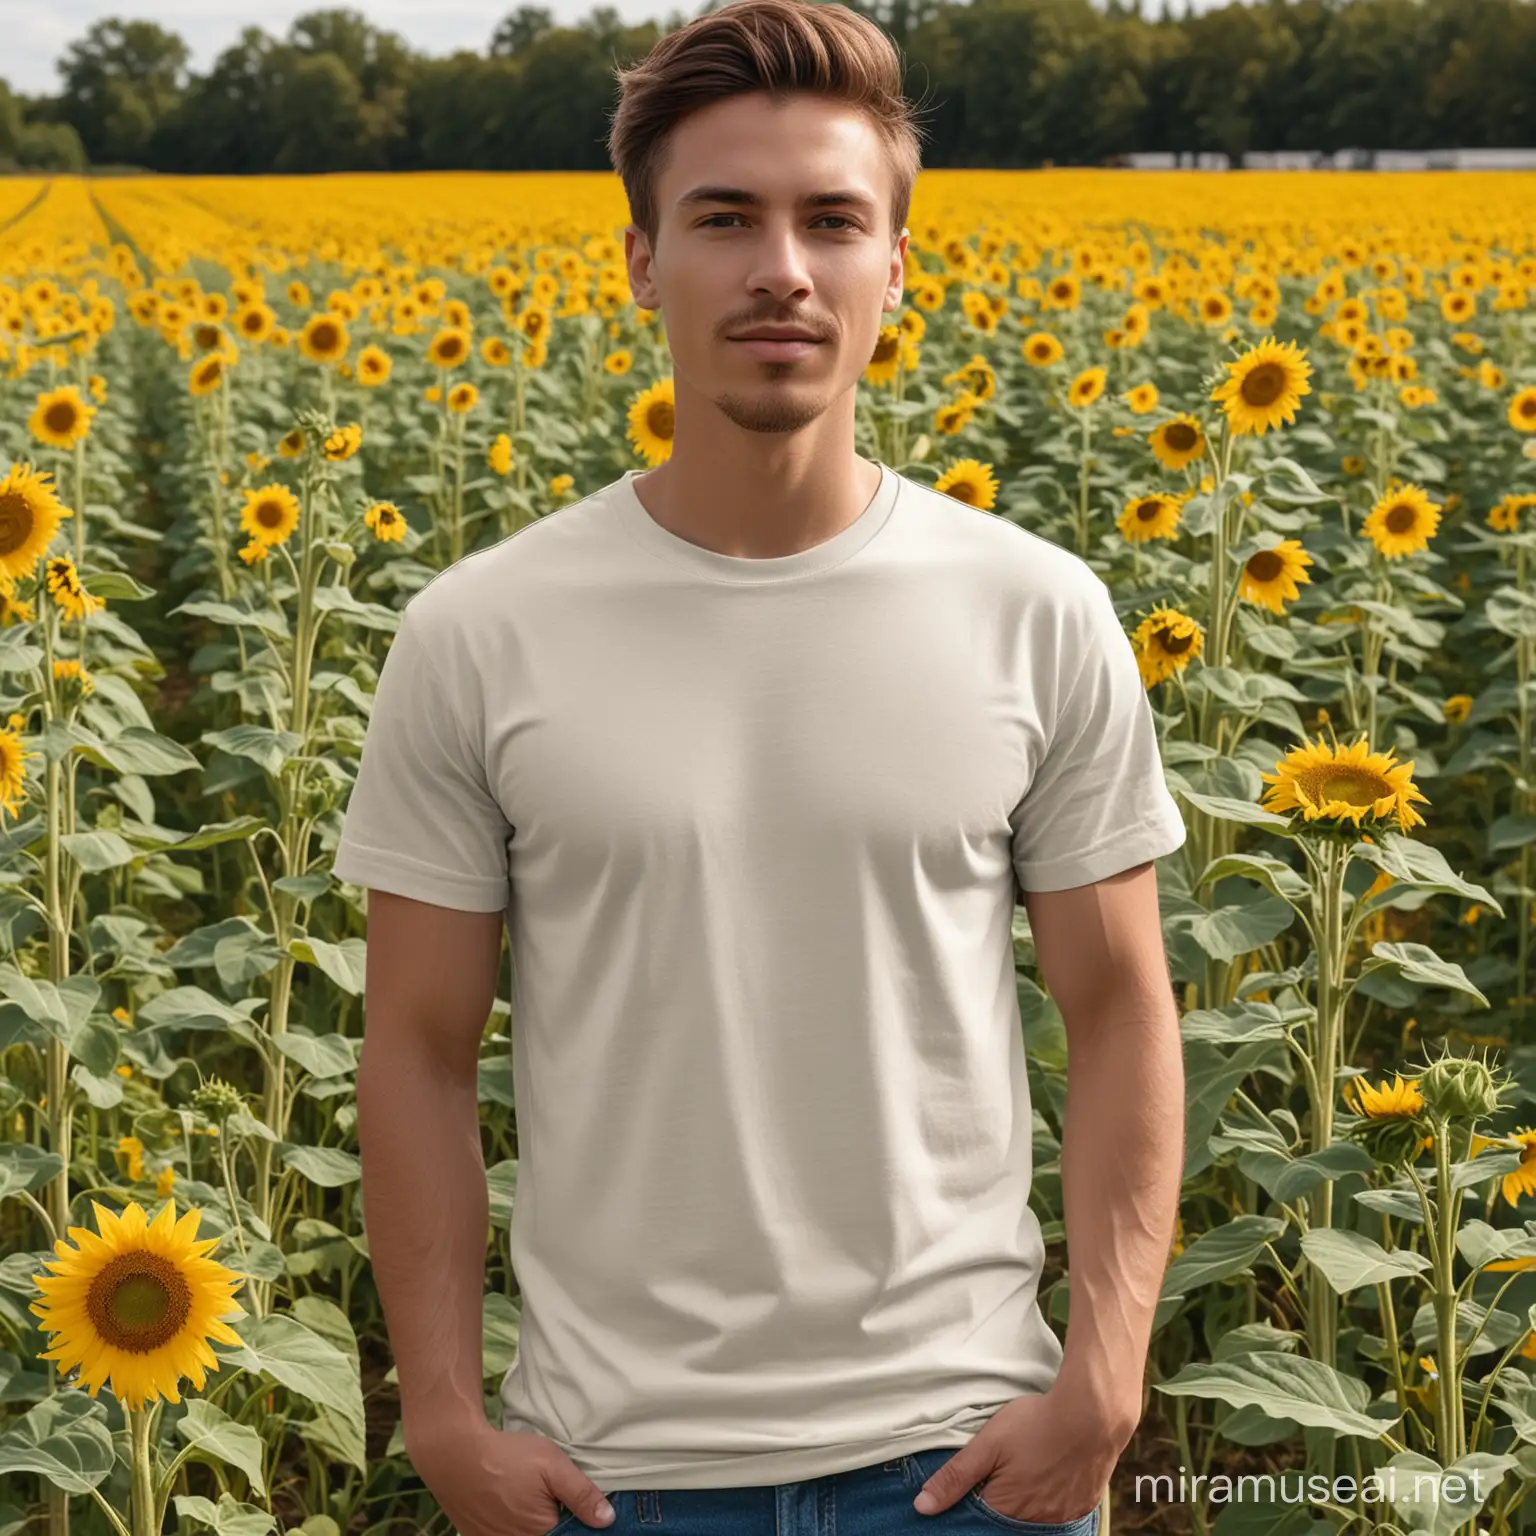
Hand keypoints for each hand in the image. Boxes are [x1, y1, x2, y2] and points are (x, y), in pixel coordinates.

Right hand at [404, 1418, 616, 1535]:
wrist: (455, 1455)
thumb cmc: (506, 1457)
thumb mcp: (552, 1465)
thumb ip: (581, 1494)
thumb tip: (607, 1520)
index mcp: (540, 1534)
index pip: (570, 1533)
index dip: (577, 1520)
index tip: (572, 1502)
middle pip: (548, 1534)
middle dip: (554, 1518)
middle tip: (544, 1492)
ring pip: (526, 1534)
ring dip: (533, 1521)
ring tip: (524, 1494)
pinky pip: (504, 1534)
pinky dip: (512, 1523)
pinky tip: (509, 1501)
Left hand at [911, 1387, 1127, 1524]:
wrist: (1093, 1414)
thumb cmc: (1036, 1424)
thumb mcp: (988, 1443)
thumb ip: (955, 1476)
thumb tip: (922, 1507)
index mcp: (1006, 1509)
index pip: (978, 1520)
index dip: (971, 1503)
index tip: (973, 1485)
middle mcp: (1035, 1522)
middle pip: (1006, 1520)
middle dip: (999, 1501)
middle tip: (1003, 1470)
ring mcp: (1061, 1516)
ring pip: (1033, 1518)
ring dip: (1025, 1501)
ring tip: (1025, 1469)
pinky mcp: (1082, 1507)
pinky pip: (1059, 1513)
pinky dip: (1049, 1499)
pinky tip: (1047, 1475)